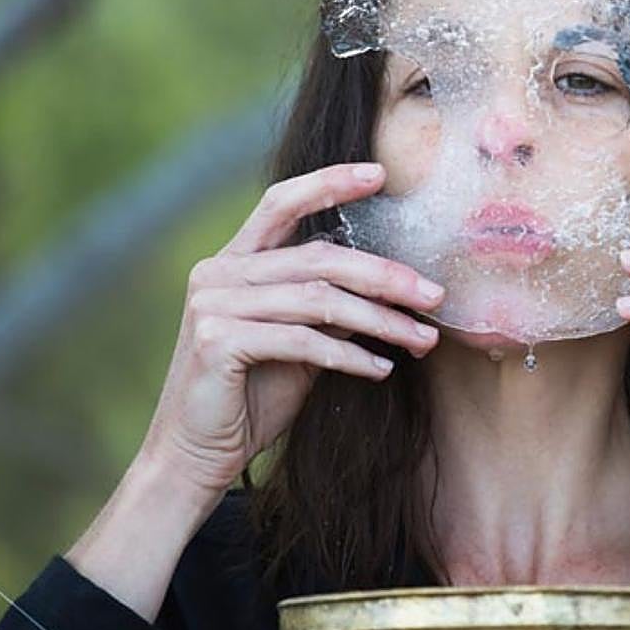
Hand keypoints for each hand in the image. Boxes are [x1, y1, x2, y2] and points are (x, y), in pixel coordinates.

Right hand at [139, 162, 445, 496]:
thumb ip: (327, 308)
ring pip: (319, 299)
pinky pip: (302, 340)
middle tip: (434, 294)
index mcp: (234, 261)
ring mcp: (213, 304)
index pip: (282, 202)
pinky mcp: (217, 341)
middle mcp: (218, 272)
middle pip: (318, 256)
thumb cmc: (252, 397)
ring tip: (423, 339)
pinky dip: (349, 356)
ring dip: (381, 321)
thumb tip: (395, 288)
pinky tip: (381, 369)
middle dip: (385, 274)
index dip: (328, 181)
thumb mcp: (298, 343)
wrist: (196, 456)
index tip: (380, 174)